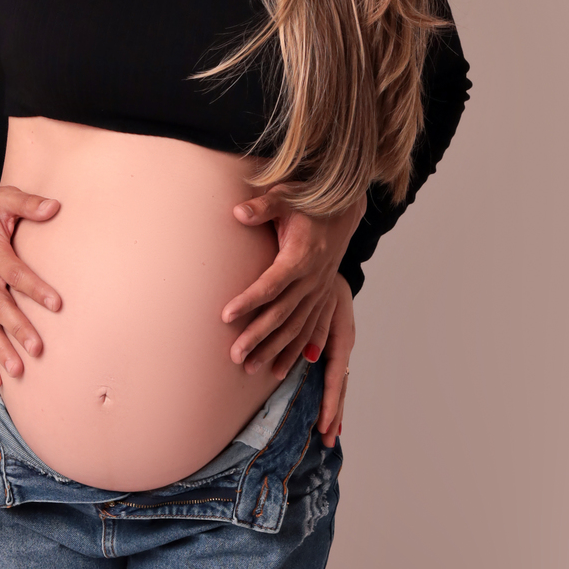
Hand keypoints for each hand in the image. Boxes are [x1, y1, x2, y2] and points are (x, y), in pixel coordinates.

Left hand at [221, 188, 366, 378]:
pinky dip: (295, 351)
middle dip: (257, 336)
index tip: (225, 315)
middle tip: (234, 355)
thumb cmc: (309, 204)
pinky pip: (309, 331)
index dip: (249, 301)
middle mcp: (312, 280)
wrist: (343, 211)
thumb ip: (263, 206)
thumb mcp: (286, 197)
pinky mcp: (322, 299)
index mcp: (300, 257)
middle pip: (281, 314)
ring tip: (250, 369)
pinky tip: (280, 370)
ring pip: (295, 328)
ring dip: (273, 350)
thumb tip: (239, 211)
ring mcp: (319, 292)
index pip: (271, 284)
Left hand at [314, 275, 354, 447]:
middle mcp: (342, 345)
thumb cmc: (322, 277)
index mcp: (342, 337)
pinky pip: (331, 373)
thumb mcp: (323, 299)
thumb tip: (313, 356)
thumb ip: (318, 326)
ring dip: (332, 408)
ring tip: (329, 436)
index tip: (323, 425)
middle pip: (340, 386)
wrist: (324, 260)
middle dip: (334, 413)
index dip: (330, 402)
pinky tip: (324, 410)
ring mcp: (338, 346)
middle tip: (328, 441)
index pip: (336, 376)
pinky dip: (329, 393)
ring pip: (337, 383)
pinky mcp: (330, 343)